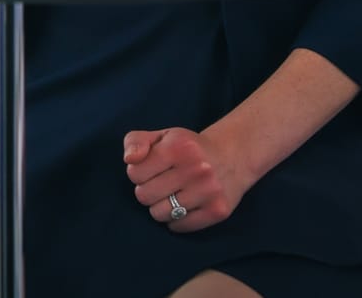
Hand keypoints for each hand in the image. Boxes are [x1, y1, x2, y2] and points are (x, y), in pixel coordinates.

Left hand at [124, 126, 258, 232]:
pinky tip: (182, 206)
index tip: (150, 169)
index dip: (137, 173)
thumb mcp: (161, 136)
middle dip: (147, 190)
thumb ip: (135, 142)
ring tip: (171, 195)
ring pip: (160, 214)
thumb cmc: (188, 147)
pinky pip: (180, 226)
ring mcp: (209, 192)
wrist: (232, 156)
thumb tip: (129, 160)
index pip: (135, 173)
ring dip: (160, 206)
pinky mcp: (218, 211)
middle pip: (145, 196)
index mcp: (178, 147)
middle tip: (160, 183)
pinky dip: (175, 220)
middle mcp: (196, 169)